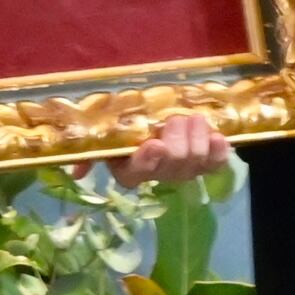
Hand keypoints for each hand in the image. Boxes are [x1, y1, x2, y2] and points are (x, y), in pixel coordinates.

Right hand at [102, 112, 232, 188]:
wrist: (155, 121)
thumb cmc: (126, 128)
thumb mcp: (105, 136)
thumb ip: (89, 153)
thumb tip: (75, 173)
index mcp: (129, 170)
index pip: (137, 172)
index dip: (147, 161)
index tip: (154, 143)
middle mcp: (158, 175)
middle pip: (172, 163)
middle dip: (176, 139)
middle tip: (175, 118)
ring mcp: (184, 170)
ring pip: (195, 160)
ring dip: (195, 137)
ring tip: (193, 119)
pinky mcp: (206, 164)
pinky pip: (216, 164)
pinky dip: (218, 151)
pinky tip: (217, 137)